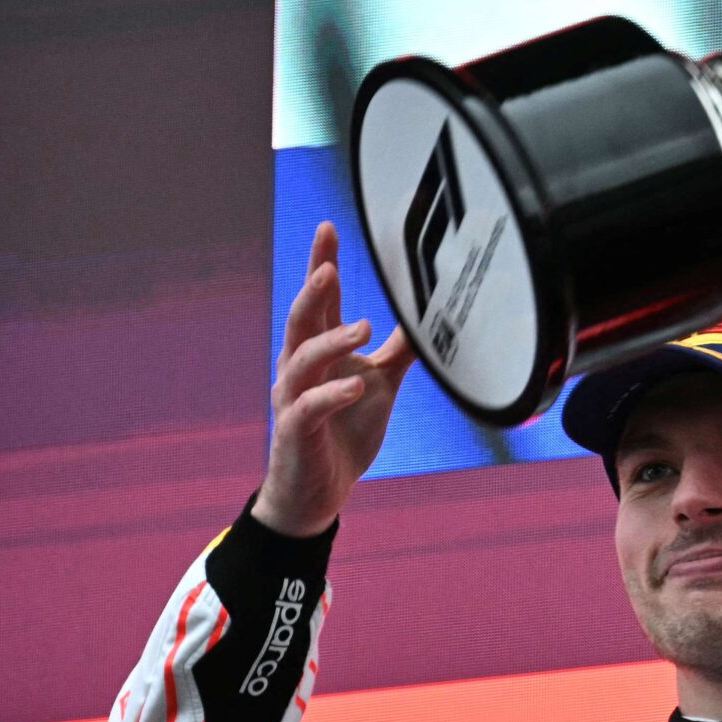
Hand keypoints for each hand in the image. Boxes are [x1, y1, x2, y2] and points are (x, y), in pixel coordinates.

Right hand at [253, 222, 415, 537]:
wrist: (319, 493)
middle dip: (313, 291)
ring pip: (302, 359)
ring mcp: (293, 399)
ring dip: (331, 341)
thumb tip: (428, 319)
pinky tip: (356, 386)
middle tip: (330, 267)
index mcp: (319, 352)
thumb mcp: (380, 383)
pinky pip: (308, 408)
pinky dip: (331, 395)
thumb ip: (398, 351)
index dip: (320, 263)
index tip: (329, 228)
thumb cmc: (345, 433)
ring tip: (364, 328)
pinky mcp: (296, 432)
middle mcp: (299, 369)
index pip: (318, 301)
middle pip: (300, 320)